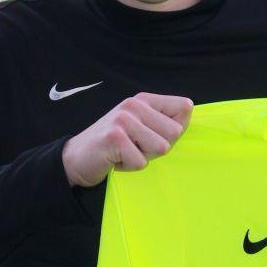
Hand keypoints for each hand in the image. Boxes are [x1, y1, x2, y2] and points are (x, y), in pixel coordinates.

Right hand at [62, 93, 193, 187]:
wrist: (76, 158)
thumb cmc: (115, 146)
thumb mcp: (141, 127)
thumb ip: (164, 121)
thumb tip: (190, 110)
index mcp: (144, 100)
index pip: (184, 107)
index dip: (176, 129)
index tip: (153, 135)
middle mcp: (134, 105)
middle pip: (175, 133)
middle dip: (158, 148)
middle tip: (135, 147)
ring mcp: (123, 119)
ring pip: (161, 148)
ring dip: (144, 158)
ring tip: (126, 153)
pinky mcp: (115, 137)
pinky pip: (141, 162)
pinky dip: (129, 167)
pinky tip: (115, 160)